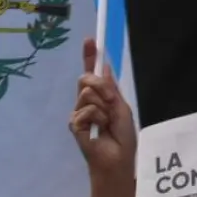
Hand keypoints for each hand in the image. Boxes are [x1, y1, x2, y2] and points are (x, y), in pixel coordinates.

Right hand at [70, 38, 136, 178]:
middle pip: (87, 79)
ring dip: (103, 106)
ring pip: (87, 94)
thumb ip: (110, 88)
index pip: (92, 73)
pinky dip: (98, 118)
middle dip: (101, 86)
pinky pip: (86, 110)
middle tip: (111, 102)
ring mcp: (78, 112)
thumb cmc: (122, 135)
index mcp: (100, 96)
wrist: (116, 157)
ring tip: (106, 122)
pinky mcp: (74, 123)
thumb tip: (103, 66)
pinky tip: (98, 130)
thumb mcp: (121, 106)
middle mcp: (86, 101)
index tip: (89, 39)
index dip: (89, 56)